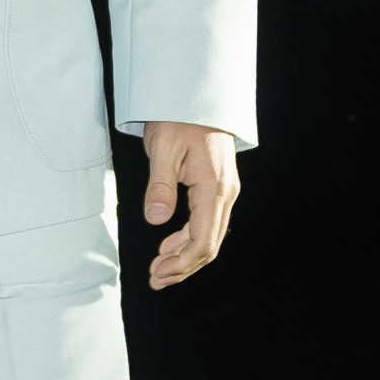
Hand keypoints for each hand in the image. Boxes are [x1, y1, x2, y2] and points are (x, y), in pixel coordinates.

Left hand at [141, 123, 239, 290]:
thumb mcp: (162, 148)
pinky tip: (168, 248)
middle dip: (182, 267)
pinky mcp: (216, 189)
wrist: (195, 98)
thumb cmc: (177, 120)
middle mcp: (225, 194)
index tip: (158, 275)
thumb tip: (156, 219)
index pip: (203, 240)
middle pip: (209, 244)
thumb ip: (159, 185)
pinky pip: (205, 223)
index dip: (182, 264)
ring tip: (158, 271)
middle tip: (155, 281)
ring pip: (208, 236)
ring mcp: (223, 192)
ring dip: (183, 257)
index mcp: (214, 189)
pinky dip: (186, 240)